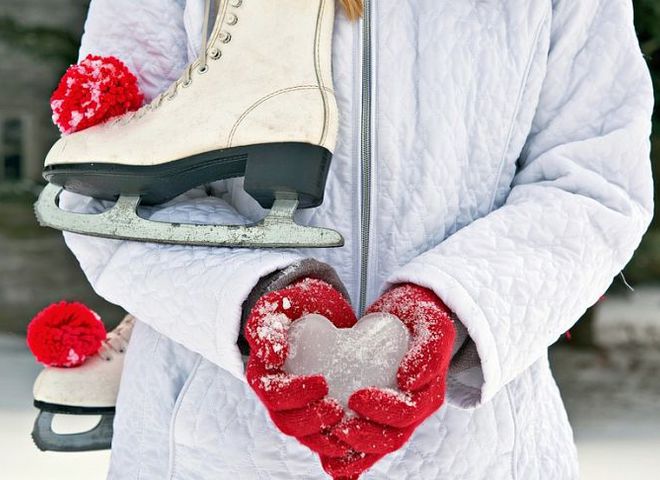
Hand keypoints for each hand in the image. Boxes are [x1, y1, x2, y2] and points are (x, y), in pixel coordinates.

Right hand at [245, 277, 356, 454]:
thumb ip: (266, 326)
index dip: (296, 395)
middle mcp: (279, 400)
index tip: (323, 382)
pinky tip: (360, 447)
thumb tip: (273, 357)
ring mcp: (301, 409)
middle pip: (290, 424)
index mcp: (264, 378)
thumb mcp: (274, 307)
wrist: (316, 310)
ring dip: (328, 439)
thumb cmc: (292, 307)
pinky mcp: (322, 413)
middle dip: (313, 422)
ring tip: (351, 424)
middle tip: (339, 409)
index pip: (274, 397)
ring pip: (309, 437)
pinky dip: (342, 448)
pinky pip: (328, 438)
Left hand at [327, 284, 455, 458]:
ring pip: (375, 446)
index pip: (406, 415)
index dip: (382, 412)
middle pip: (390, 439)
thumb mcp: (433, 325)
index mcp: (428, 395)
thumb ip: (428, 351)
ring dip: (352, 452)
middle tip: (336, 427)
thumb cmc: (421, 318)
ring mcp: (394, 415)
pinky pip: (363, 441)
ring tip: (327, 447)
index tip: (356, 397)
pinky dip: (348, 457)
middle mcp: (413, 411)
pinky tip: (328, 462)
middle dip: (363, 438)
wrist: (409, 316)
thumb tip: (409, 382)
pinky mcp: (377, 413)